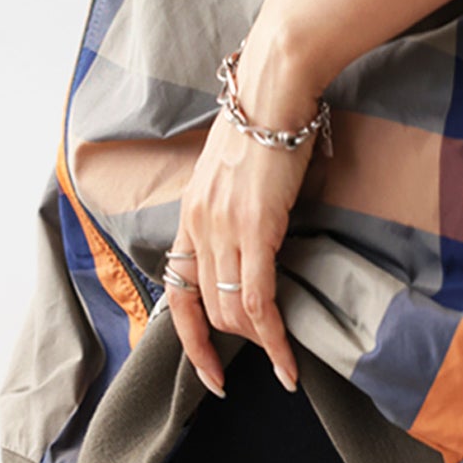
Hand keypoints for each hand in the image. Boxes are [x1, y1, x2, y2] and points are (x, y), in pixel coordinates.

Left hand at [164, 16, 324, 399]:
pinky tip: (287, 362)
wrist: (274, 89)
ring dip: (258, 344)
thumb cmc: (265, 121)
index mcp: (190, 214)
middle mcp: (198, 225)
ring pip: (230, 312)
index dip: (189, 341)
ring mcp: (223, 228)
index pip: (176, 292)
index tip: (209, 373)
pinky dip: (272, 339)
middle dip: (236, 344)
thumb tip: (255, 236)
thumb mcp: (234, 171)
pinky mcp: (255, 228)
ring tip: (283, 360)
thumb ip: (234, 207)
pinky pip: (258, 300)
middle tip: (268, 357)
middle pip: (206, 310)